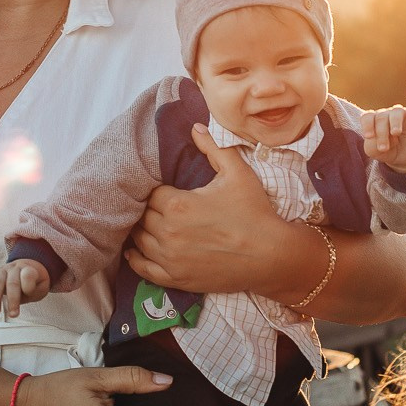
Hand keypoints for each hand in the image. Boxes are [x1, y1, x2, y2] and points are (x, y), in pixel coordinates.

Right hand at [0, 259, 50, 316]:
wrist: (25, 270)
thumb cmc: (33, 283)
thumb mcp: (41, 287)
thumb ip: (35, 289)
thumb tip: (26, 291)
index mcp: (29, 269)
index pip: (28, 274)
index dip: (28, 284)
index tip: (29, 294)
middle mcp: (14, 268)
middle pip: (12, 282)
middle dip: (12, 299)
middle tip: (13, 315)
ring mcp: (1, 271)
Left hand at [126, 124, 282, 292]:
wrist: (270, 255)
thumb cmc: (254, 212)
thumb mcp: (237, 172)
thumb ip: (213, 147)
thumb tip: (194, 126)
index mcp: (177, 205)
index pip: (150, 194)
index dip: (158, 191)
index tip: (167, 191)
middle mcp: (167, 232)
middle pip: (142, 216)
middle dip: (150, 210)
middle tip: (161, 207)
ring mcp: (169, 259)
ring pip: (139, 240)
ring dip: (142, 231)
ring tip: (150, 224)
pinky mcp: (175, 278)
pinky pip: (143, 269)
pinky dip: (136, 258)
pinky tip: (135, 251)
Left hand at [361, 98, 405, 172]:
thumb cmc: (387, 151)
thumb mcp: (376, 152)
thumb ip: (371, 146)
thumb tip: (375, 137)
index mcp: (374, 121)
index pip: (367, 116)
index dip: (367, 125)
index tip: (369, 136)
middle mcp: (387, 114)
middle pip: (381, 117)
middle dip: (381, 133)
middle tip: (384, 148)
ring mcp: (402, 114)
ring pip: (396, 111)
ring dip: (395, 122)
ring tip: (395, 133)